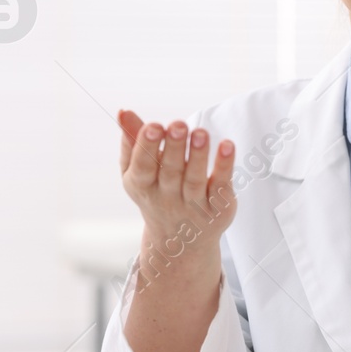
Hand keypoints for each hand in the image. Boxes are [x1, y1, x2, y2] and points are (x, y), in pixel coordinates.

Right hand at [118, 110, 235, 262]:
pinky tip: (227, 145)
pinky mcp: (218, 208)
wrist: (180, 240)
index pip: (143, 167)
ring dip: (198, 156)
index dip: (147, 147)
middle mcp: (167, 199)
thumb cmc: (156, 191)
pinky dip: (224, 166)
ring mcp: (194, 206)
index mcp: (143, 186)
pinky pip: (221, 186)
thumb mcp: (138, 170)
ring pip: (195, 180)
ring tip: (200, 133)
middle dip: (174, 147)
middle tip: (178, 124)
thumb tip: (123, 111)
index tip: (154, 125)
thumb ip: (133, 141)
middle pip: (171, 172)